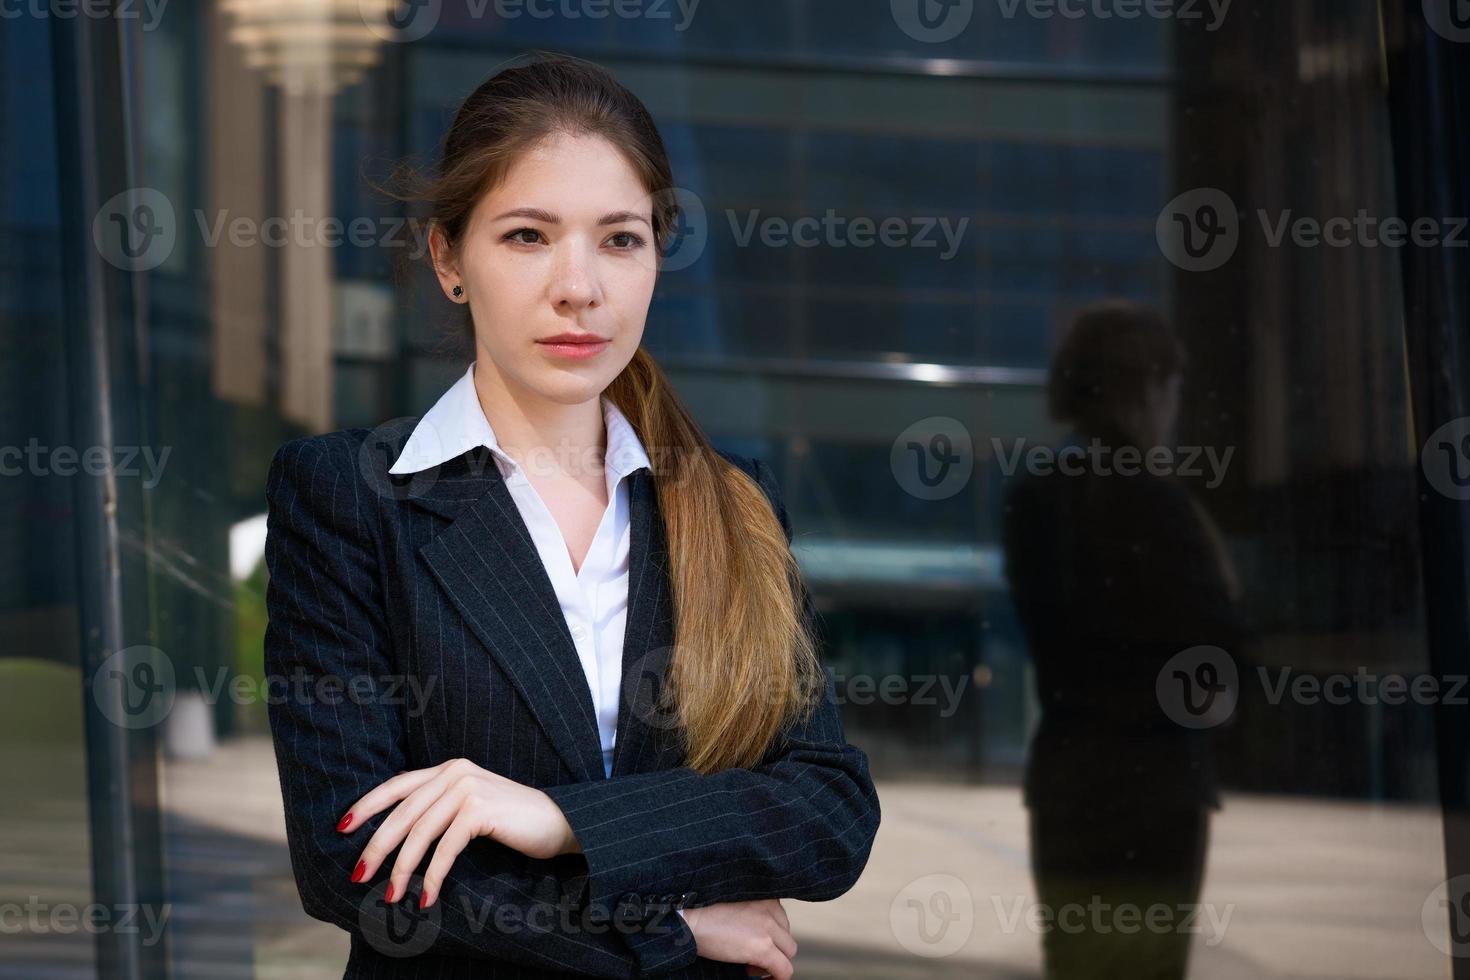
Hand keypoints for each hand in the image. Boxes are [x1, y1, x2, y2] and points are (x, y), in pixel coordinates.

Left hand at [336, 758, 579, 908]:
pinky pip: (445, 848)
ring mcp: (468, 788)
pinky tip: (426, 897)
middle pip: (402, 812)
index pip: (397, 785)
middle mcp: (455, 772)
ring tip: (391, 896)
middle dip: (377, 847)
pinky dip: (432, 876)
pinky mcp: (480, 809)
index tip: (342, 828)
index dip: (367, 806)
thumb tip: (398, 837)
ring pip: (420, 832)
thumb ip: (441, 808)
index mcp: (449, 768)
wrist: (561, 821)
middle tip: (359, 875)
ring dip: (402, 869)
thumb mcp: (471, 808)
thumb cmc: (513, 822)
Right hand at [681, 900, 795, 979]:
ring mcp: (768, 928)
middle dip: (773, 949)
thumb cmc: (700, 909)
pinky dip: (777, 978)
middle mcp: (771, 908)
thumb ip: (749, 911)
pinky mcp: (763, 948)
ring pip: (789, 952)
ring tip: (750, 966)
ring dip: (773, 962)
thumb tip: (754, 934)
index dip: (769, 935)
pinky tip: (761, 978)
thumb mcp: (732, 900)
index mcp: (763, 894)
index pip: (780, 919)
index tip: (755, 943)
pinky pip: (784, 970)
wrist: (687, 917)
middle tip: (750, 958)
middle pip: (786, 935)